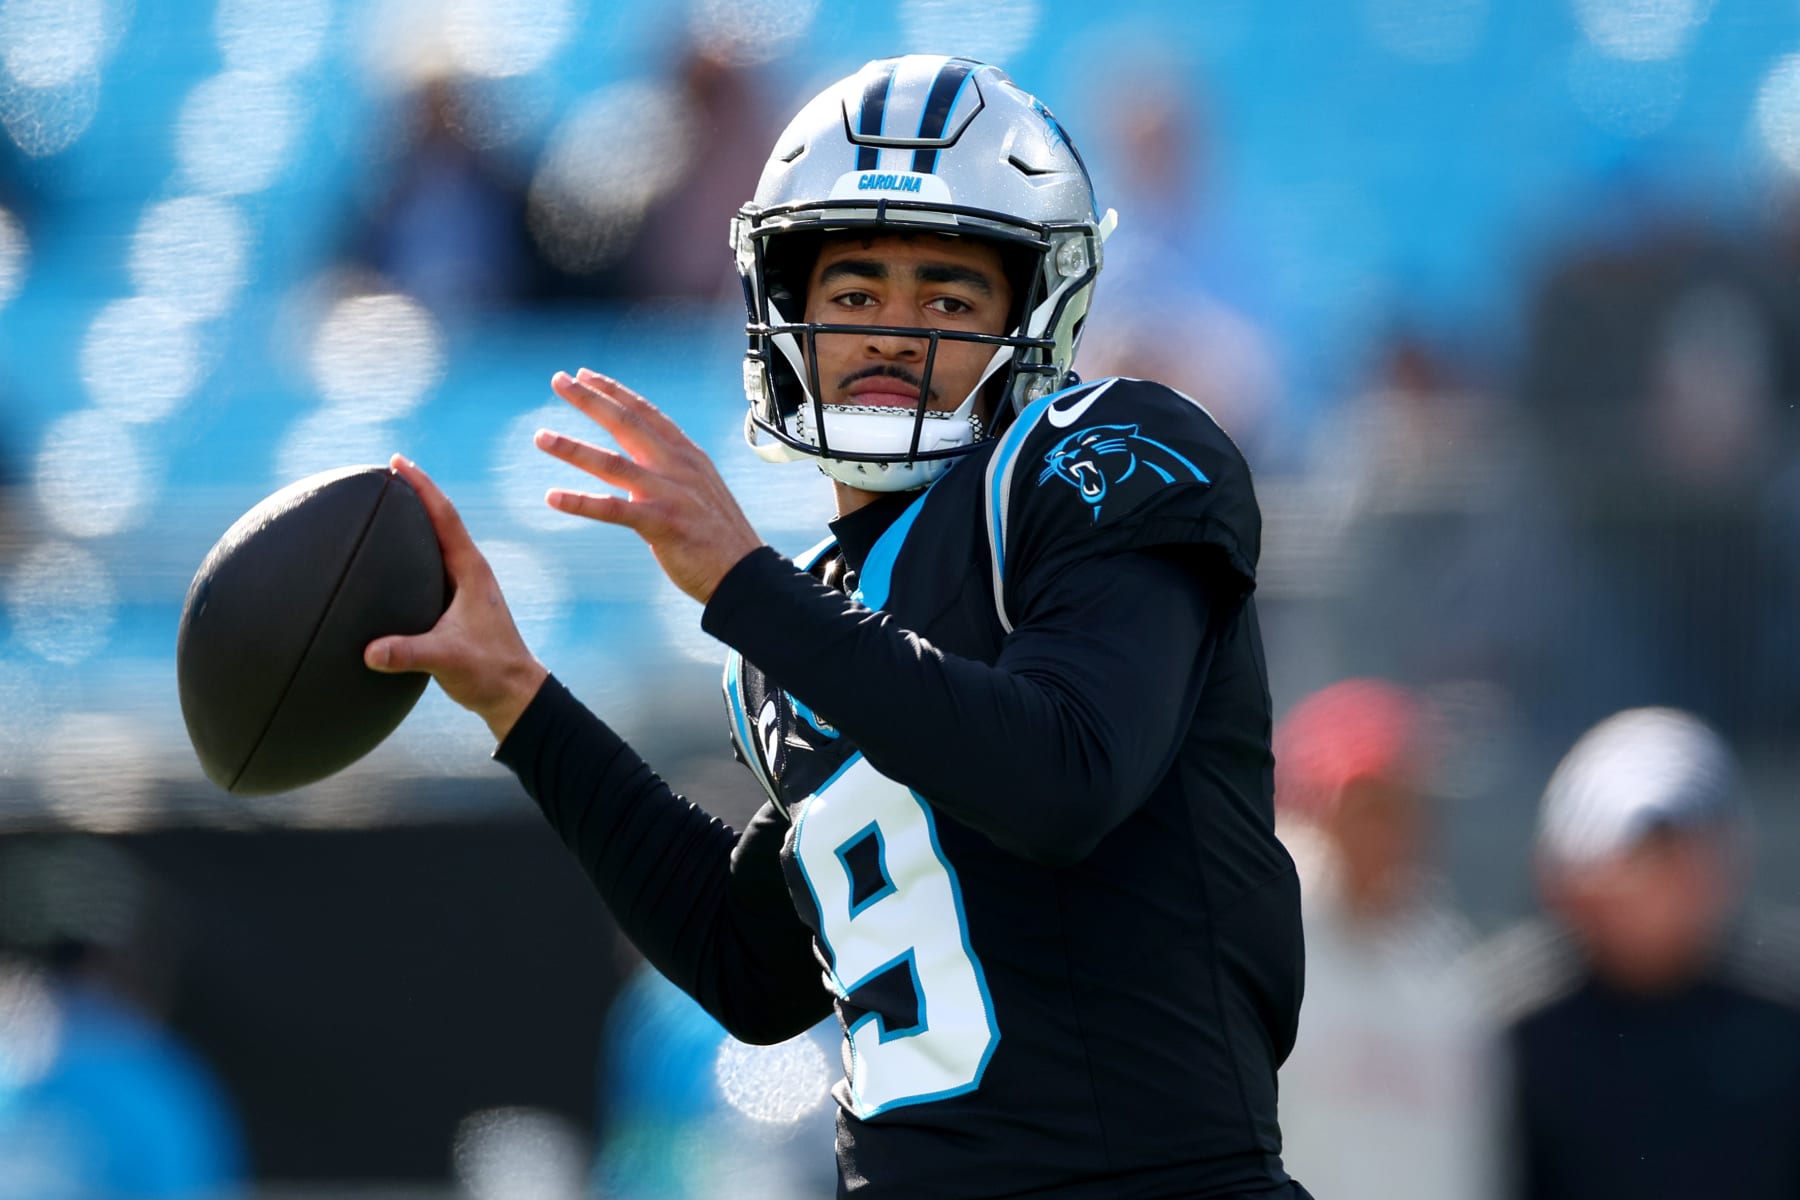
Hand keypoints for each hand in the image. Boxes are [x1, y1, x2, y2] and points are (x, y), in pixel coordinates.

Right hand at [364, 455, 548, 742]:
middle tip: (384, 472)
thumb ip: (409, 654)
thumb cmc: (488, 672)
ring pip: (437, 543)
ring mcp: (465, 587)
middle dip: (415, 494)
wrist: (514, 693)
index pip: (445, 517)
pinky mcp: (458, 603)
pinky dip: (411, 552)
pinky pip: (430, 566)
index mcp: (472, 572)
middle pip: (440, 520)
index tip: (398, 461)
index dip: (422, 486)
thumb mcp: (447, 660)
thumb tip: (369, 652)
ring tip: (383, 506)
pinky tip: (389, 558)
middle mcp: (470, 571)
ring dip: (414, 522)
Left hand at [537, 368, 763, 602]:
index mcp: (687, 455)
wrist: (745, 572)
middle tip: (558, 380)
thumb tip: (634, 463)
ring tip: (541, 437)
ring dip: (573, 448)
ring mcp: (670, 493)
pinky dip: (581, 502)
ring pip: (613, 463)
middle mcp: (678, 466)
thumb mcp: (698, 488)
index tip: (584, 374)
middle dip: (589, 400)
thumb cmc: (719, 534)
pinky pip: (614, 510)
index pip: (645, 412)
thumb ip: (668, 471)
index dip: (613, 391)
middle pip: (626, 424)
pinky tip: (553, 497)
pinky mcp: (662, 524)